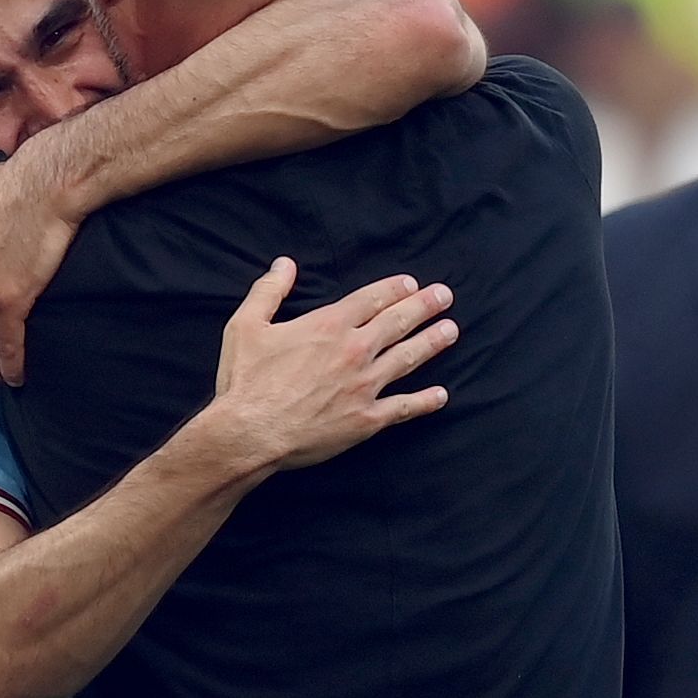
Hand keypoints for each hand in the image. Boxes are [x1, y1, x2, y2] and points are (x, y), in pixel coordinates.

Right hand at [206, 259, 455, 471]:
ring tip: (451, 331)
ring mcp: (364, 386)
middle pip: (398, 322)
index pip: (371, 299)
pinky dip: (424, 401)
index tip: (411, 283)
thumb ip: (269, 291)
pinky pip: (403, 407)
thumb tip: (285, 264)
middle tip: (445, 296)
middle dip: (424, 306)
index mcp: (329, 325)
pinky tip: (441, 395)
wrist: (250, 433)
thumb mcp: (246, 325)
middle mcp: (354, 351)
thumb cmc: (245, 381)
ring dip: (432, 343)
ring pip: (408, 359)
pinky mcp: (367, 419)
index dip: (394, 289)